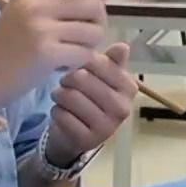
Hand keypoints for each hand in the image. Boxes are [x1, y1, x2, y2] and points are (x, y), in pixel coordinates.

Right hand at [0, 0, 109, 98]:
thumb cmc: (6, 47)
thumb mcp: (25, 12)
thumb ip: (56, 1)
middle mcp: (36, 5)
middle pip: (95, 5)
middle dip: (97, 24)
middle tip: (82, 39)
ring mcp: (41, 29)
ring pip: (95, 31)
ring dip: (89, 46)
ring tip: (69, 53)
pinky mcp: (46, 53)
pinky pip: (85, 54)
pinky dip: (79, 62)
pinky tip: (62, 66)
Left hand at [45, 43, 136, 166]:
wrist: (81, 133)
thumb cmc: (93, 98)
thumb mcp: (104, 77)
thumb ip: (112, 61)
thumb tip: (123, 46)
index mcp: (129, 87)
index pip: (100, 64)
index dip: (82, 61)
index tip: (77, 66)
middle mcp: (123, 108)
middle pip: (82, 80)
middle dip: (67, 78)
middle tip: (64, 82)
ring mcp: (107, 127)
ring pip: (70, 97)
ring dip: (59, 95)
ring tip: (60, 96)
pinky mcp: (87, 140)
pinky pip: (62, 116)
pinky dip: (56, 112)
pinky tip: (60, 112)